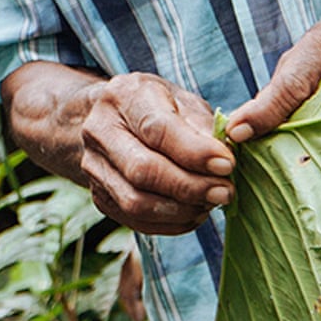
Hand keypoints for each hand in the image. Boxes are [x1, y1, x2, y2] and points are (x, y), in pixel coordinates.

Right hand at [77, 72, 234, 234]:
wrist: (112, 118)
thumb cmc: (157, 106)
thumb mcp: (182, 100)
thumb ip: (202, 126)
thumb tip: (222, 160)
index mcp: (123, 96)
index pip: (156, 129)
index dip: (194, 152)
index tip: (227, 164)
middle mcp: (99, 130)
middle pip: (142, 170)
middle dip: (190, 187)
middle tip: (224, 192)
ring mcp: (93, 166)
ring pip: (136, 202)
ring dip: (182, 210)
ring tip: (210, 203)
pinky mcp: (99, 196)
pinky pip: (136, 221)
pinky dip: (171, 224)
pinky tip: (193, 213)